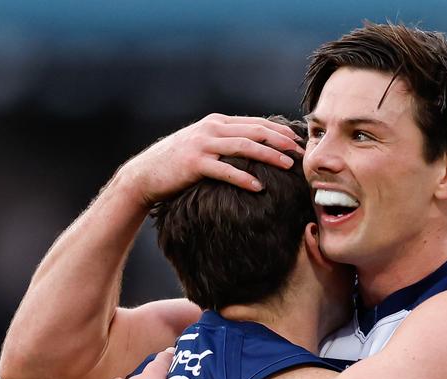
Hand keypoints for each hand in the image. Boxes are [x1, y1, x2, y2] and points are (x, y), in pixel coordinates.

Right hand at [119, 114, 304, 205]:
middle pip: (254, 131)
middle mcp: (212, 129)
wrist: (145, 174)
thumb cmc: (177, 166)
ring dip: (268, 155)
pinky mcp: (194, 164)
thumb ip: (225, 145)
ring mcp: (203, 145)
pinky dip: (243, 177)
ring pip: (243, 147)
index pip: (256, 123)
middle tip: (301, 152)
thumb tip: (251, 153)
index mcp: (217, 123)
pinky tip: (258, 186)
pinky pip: (224, 170)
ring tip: (287, 165)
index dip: (279, 130)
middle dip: (281, 140)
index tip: (299, 141)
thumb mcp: (204, 148)